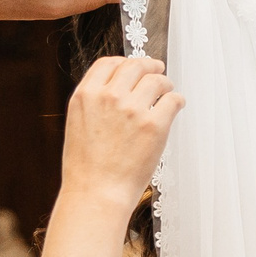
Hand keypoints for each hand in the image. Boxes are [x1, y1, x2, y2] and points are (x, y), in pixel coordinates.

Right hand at [60, 56, 182, 212]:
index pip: (109, 63)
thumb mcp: (78, 125)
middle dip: (149, 66)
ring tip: (167, 92)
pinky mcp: (154, 124)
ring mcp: (132, 109)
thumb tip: (118, 89)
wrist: (96, 194)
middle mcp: (109, 96)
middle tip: (158, 71)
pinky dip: (177, 101)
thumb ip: (95, 103)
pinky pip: (173, 100)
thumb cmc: (87, 168)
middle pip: (135, 66)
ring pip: (157, 80)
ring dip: (165, 84)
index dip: (125, 62)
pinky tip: (176, 106)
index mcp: (86, 95)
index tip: (134, 67)